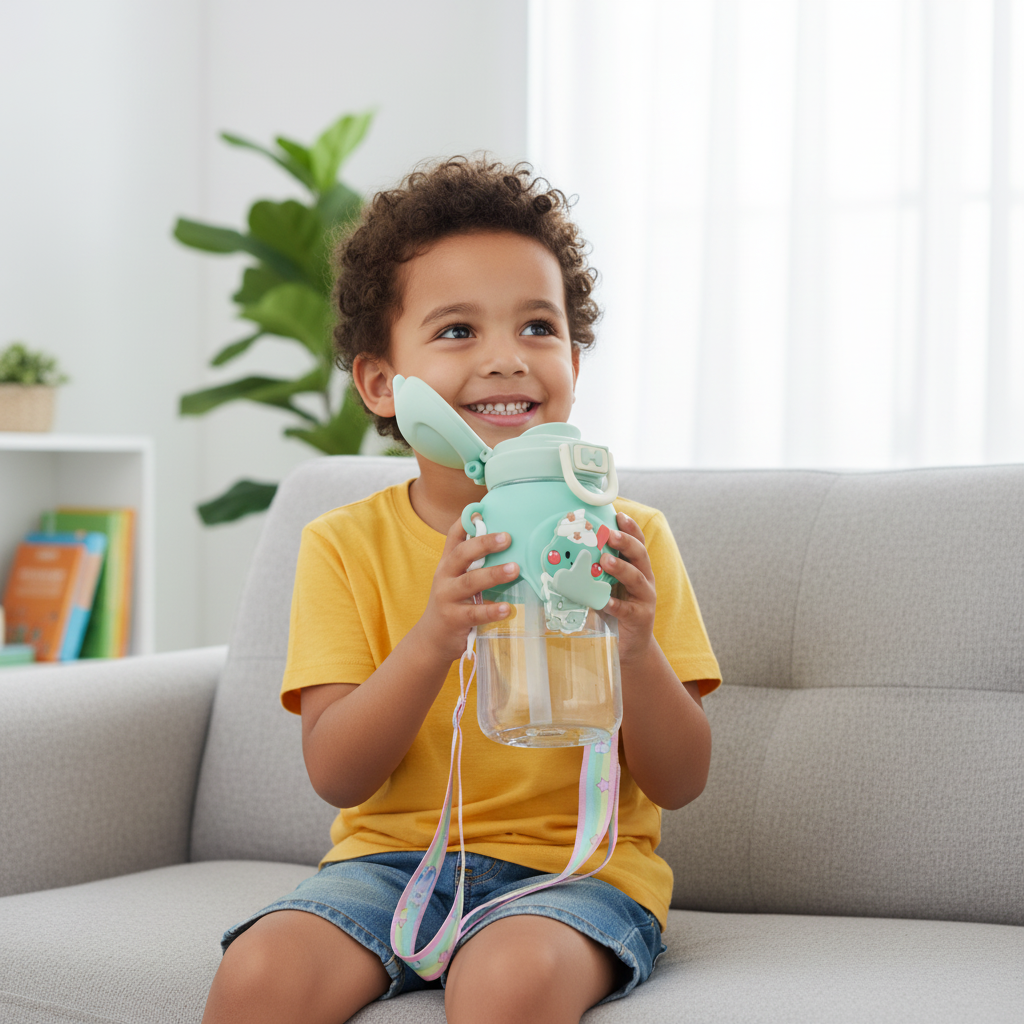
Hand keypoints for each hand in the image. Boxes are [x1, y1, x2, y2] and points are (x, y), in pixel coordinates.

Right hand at [415, 516, 517, 664]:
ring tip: (514, 569)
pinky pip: (474, 613)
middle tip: (508, 537)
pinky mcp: (454, 619)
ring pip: (470, 582)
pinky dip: (492, 611)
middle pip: (461, 555)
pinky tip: (508, 608)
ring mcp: (447, 598)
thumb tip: (505, 539)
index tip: (481, 510)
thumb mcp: (457, 578)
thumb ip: (474, 562)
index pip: (454, 536)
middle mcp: (445, 576)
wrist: (432, 638)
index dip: (465, 521)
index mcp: (448, 563)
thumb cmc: (453, 603)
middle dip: (483, 544)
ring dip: (493, 574)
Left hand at [600, 513, 656, 666]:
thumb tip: (568, 554)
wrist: (631, 645)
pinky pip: (627, 609)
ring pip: (636, 578)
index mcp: (638, 568)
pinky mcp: (640, 617)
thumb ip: (596, 572)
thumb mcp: (607, 587)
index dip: (631, 528)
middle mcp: (645, 580)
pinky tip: (604, 602)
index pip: (638, 543)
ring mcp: (645, 599)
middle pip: (640, 555)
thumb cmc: (616, 610)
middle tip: (610, 534)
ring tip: (605, 561)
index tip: (619, 515)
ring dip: (621, 568)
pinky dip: (615, 604)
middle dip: (626, 542)